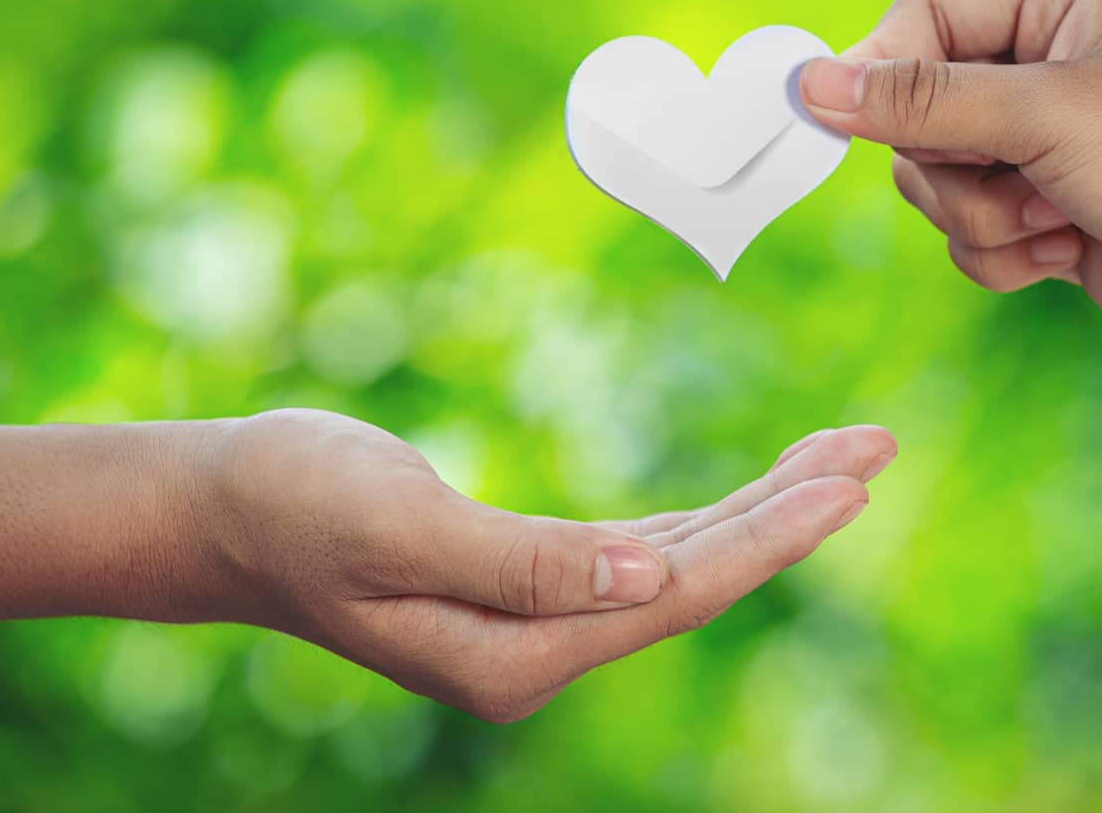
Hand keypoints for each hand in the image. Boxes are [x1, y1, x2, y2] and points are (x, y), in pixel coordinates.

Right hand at [193, 409, 895, 721]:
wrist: (225, 509)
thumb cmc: (294, 503)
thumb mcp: (398, 525)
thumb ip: (523, 563)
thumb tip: (650, 581)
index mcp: (516, 652)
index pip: (676, 595)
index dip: (769, 537)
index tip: (852, 479)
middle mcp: (538, 651)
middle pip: (697, 583)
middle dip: (789, 517)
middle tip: (876, 449)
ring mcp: (534, 623)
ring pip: (677, 567)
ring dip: (757, 512)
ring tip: (840, 459)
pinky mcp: (525, 584)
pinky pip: (638, 554)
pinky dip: (701, 520)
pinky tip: (747, 497)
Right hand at [798, 0, 1101, 392]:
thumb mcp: (1044, 118)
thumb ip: (923, 100)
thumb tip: (813, 84)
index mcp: (1063, 6)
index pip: (930, 10)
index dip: (883, 63)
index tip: (842, 117)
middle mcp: (1048, 67)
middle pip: (920, 105)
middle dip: (953, 163)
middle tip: (1011, 176)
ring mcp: (1042, 142)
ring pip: (936, 179)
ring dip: (981, 215)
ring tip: (1055, 220)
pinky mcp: (1040, 209)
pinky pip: (963, 232)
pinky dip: (1001, 254)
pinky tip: (1065, 253)